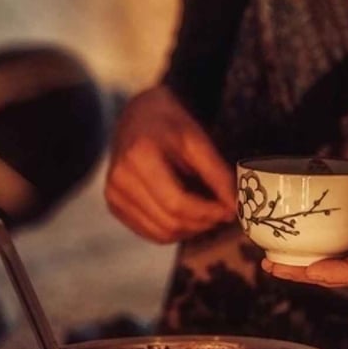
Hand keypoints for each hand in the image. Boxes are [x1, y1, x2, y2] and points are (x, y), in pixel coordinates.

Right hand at [104, 84, 236, 242]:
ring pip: (160, 233)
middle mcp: (120, 179)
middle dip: (202, 223)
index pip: (177, 203)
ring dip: (190, 230)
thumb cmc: (171, 124)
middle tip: (223, 213)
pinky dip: (174, 230)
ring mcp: (113, 195)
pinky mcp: (114, 205)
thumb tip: (235, 207)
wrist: (140, 115)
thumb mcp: (198, 141)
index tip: (231, 211)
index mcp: (139, 157)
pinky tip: (188, 214)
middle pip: (169, 222)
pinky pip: (149, 232)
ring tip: (207, 213)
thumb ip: (217, 174)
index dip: (208, 213)